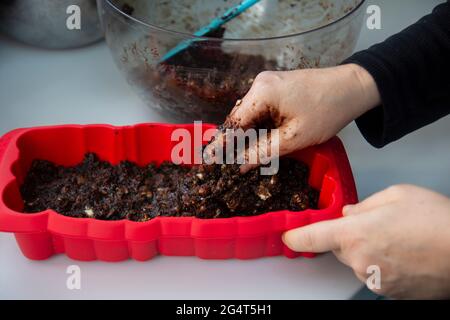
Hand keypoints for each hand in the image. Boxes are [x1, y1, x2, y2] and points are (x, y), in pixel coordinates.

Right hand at [205, 64, 379, 171]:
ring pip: (249, 114)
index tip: (207, 161)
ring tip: (239, 157)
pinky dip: (258, 125)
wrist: (353, 87)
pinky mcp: (277, 86)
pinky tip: (258, 140)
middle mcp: (259, 84)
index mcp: (261, 93)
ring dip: (246, 135)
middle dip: (233, 141)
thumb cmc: (326, 112)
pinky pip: (260, 109)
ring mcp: (268, 83)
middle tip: (223, 164)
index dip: (220, 145)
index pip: (233, 124)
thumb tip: (239, 165)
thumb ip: (263, 152)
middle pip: (239, 118)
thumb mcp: (294, 138)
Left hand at [283, 185, 449, 298]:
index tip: (288, 237)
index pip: (311, 237)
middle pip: (338, 247)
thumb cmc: (437, 221)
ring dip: (368, 250)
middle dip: (349, 235)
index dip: (296, 237)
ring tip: (398, 239)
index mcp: (355, 233)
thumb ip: (363, 205)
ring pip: (357, 261)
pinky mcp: (388, 292)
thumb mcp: (396, 195)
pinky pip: (374, 274)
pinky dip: (382, 264)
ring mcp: (374, 279)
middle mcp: (360, 260)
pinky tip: (404, 254)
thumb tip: (348, 213)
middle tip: (376, 225)